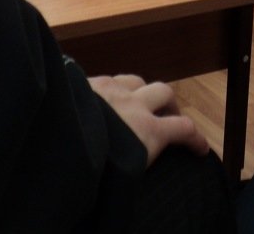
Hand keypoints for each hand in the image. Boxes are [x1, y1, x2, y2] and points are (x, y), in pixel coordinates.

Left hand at [88, 74, 209, 165]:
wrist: (52, 145)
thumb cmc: (89, 168)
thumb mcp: (124, 173)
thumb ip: (140, 158)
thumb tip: (143, 166)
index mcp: (147, 131)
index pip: (184, 129)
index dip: (197, 140)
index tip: (201, 150)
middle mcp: (134, 104)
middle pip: (165, 93)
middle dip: (170, 104)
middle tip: (168, 116)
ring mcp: (109, 90)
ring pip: (137, 80)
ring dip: (142, 90)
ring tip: (136, 103)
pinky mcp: (86, 84)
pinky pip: (107, 80)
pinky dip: (112, 89)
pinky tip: (103, 100)